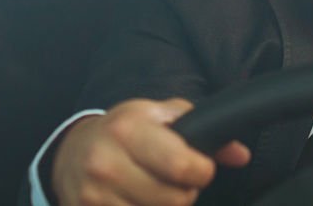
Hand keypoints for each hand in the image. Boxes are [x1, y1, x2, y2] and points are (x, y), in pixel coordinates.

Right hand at [52, 98, 250, 205]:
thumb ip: (202, 128)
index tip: (200, 167)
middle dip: (186, 193)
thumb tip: (240, 155)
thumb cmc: (124, 130)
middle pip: (175, 201)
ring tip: (155, 190)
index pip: (181, 166)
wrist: (72, 152)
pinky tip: (140, 201)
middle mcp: (106, 164)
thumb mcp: (160, 116)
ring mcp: (95, 196)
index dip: (202, 171)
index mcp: (127, 131)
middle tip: (176, 181)